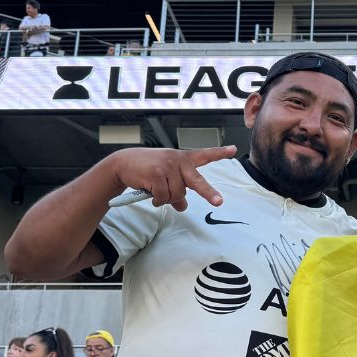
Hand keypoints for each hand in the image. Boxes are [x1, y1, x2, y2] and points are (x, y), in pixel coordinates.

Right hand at [109, 145, 236, 211]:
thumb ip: (177, 190)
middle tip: (218, 202)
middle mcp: (178, 161)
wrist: (123, 163)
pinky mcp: (157, 174)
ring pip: (176, 194)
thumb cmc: (148, 169)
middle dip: (208, 193)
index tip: (234, 150)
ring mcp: (168, 167)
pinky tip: (149, 192)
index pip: (205, 155)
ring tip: (156, 191)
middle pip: (196, 181)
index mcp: (184, 159)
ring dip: (166, 198)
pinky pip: (163, 196)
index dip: (220, 153)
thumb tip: (183, 206)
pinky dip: (157, 199)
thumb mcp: (166, 177)